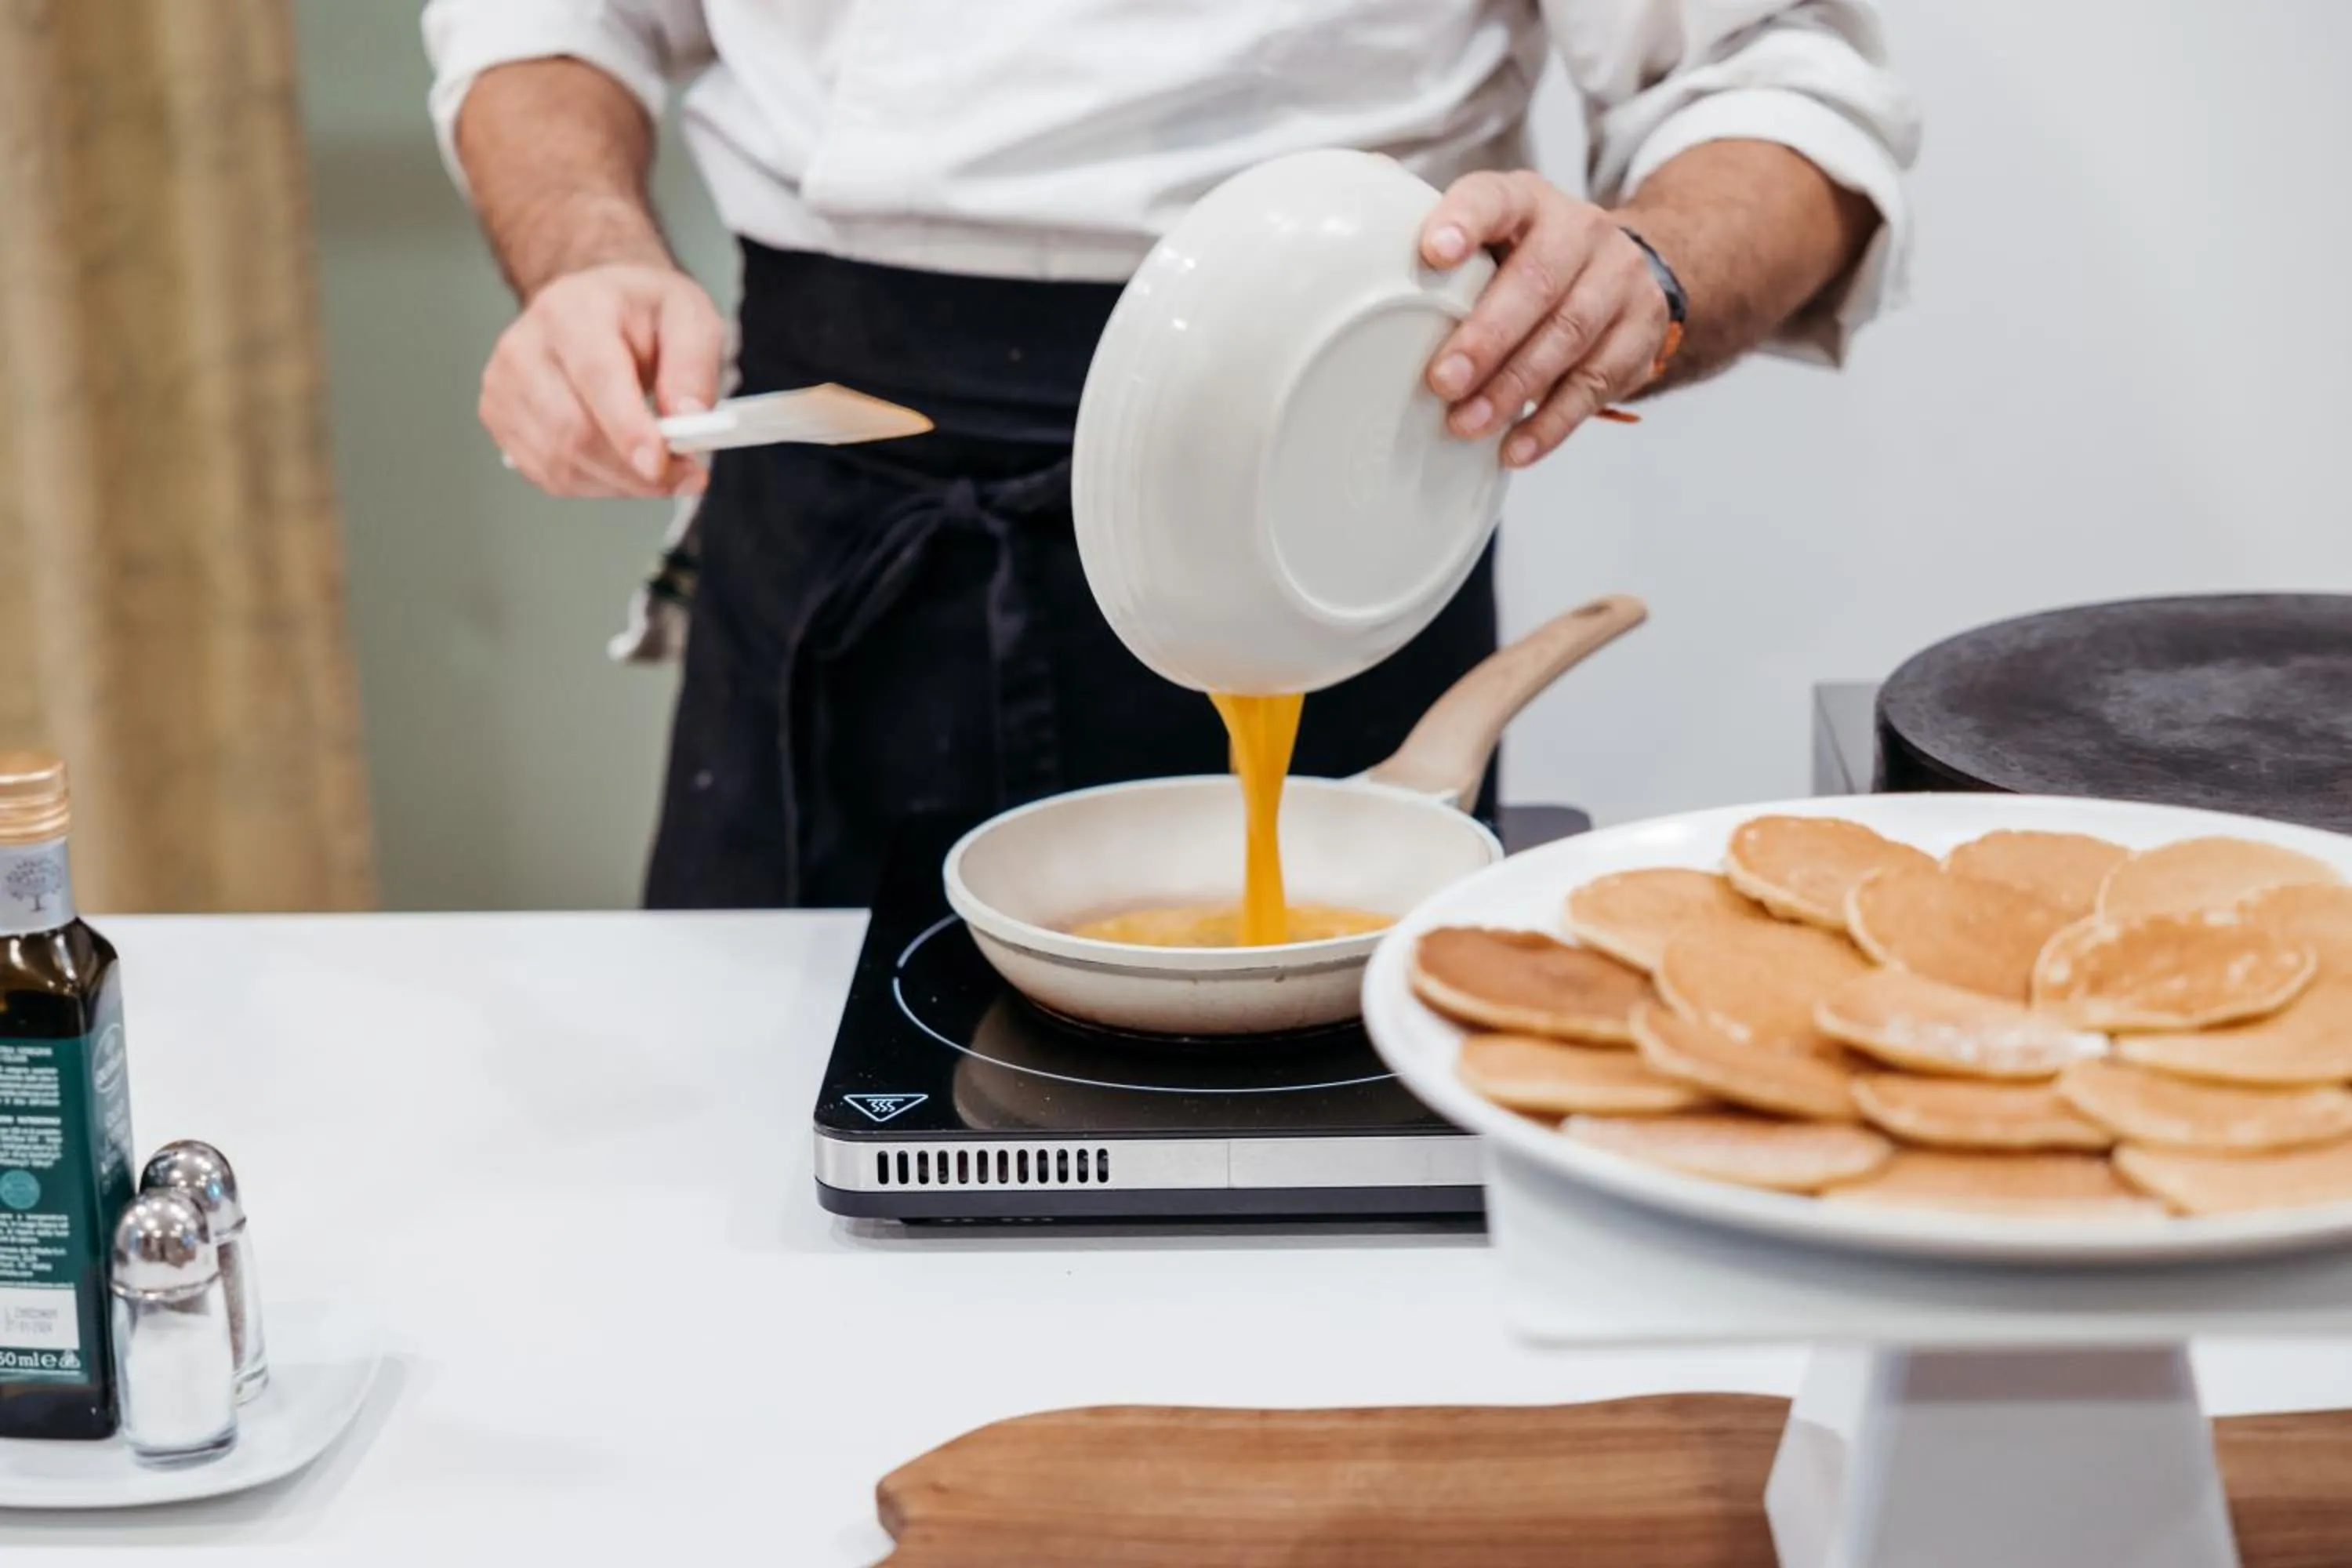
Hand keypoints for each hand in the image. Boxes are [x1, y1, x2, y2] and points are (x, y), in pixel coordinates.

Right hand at [478, 263, 724, 497]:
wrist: (595, 307)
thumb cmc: (642, 313)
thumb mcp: (690, 317)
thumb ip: (694, 365)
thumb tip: (689, 418)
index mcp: (573, 310)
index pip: (596, 376)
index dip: (628, 429)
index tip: (660, 464)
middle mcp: (525, 346)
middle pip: (573, 432)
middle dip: (634, 471)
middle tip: (686, 477)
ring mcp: (504, 384)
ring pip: (561, 462)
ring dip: (620, 482)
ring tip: (661, 471)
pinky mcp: (499, 417)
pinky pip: (549, 474)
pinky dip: (595, 484)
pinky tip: (622, 467)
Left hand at [1420, 171, 1672, 467]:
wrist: (1620, 272)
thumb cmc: (1524, 258)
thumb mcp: (1489, 231)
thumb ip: (1434, 220)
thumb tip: (1368, 180)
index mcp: (1527, 200)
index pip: (1495, 199)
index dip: (1465, 222)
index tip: (1433, 253)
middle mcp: (1579, 231)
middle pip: (1535, 282)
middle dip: (1486, 337)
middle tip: (1442, 381)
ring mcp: (1617, 280)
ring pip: (1568, 335)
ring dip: (1514, 388)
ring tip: (1467, 424)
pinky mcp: (1639, 333)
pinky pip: (1596, 384)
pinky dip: (1552, 422)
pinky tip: (1515, 447)